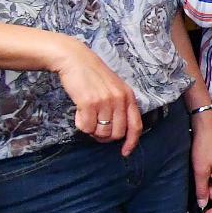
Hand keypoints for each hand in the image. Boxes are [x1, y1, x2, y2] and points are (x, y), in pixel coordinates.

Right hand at [50, 37, 142, 154]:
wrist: (75, 60)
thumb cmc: (93, 76)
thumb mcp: (114, 88)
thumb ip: (119, 106)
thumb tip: (116, 132)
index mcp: (129, 97)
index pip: (136, 125)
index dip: (132, 142)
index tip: (125, 152)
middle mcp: (120, 100)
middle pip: (117, 133)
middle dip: (105, 137)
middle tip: (95, 129)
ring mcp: (105, 101)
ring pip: (101, 132)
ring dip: (92, 131)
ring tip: (86, 118)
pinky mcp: (89, 103)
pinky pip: (87, 127)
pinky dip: (81, 125)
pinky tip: (79, 114)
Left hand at [190, 114, 211, 212]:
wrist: (207, 129)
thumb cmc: (204, 149)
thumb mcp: (200, 171)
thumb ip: (202, 189)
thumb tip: (203, 204)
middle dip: (208, 193)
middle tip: (197, 183)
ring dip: (208, 185)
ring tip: (199, 173)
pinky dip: (210, 179)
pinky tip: (202, 170)